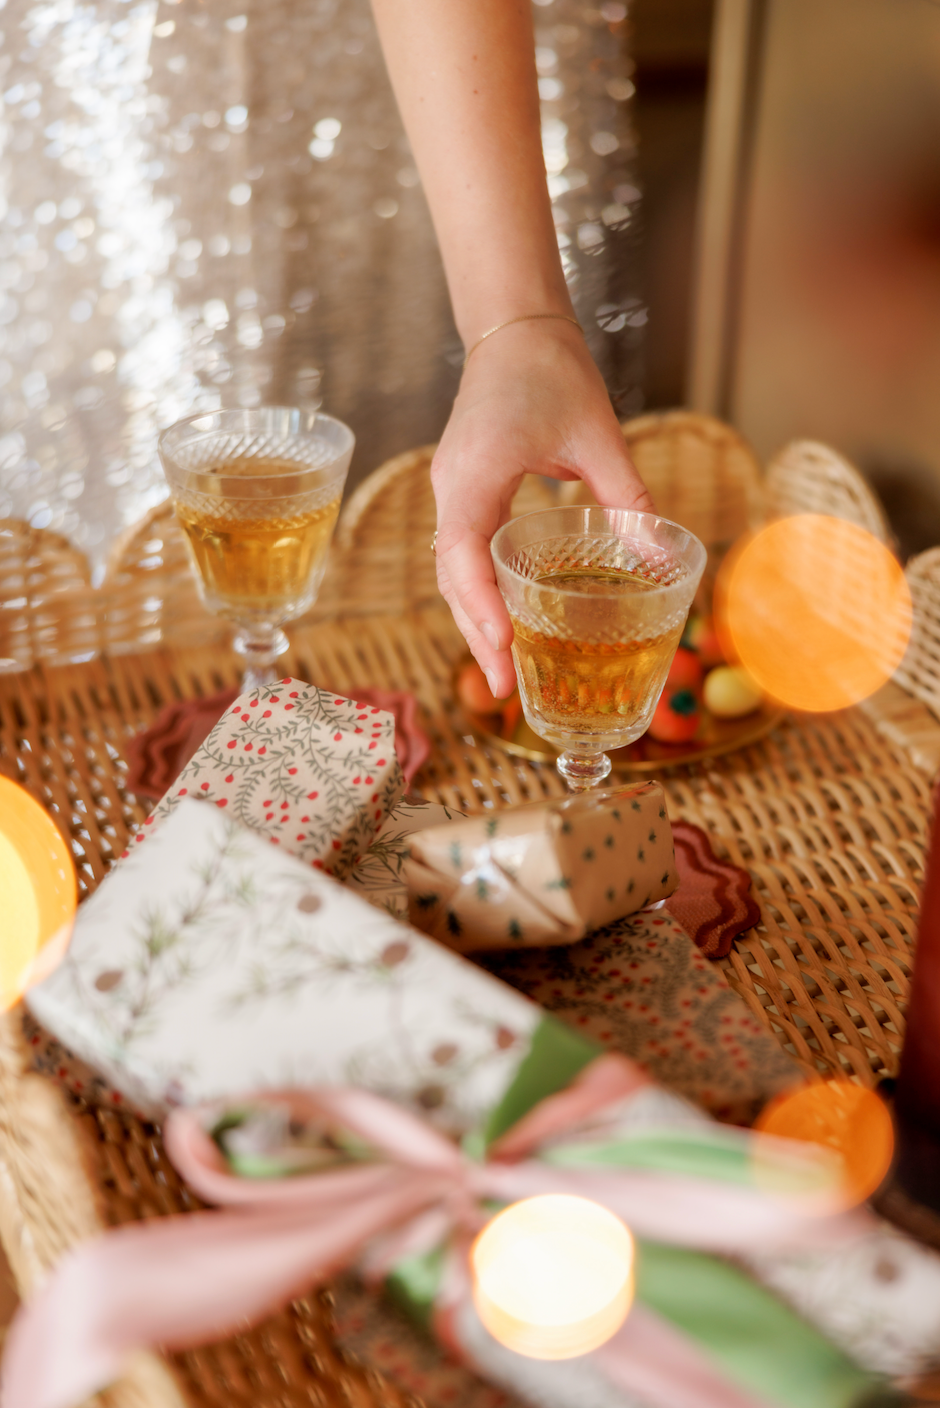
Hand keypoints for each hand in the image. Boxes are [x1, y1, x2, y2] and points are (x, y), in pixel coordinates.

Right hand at [431, 319, 653, 696]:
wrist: (514, 330)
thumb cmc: (552, 372)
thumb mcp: (598, 433)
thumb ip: (627, 496)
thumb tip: (663, 556)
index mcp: (477, 472)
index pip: (464, 551)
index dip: (481, 604)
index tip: (503, 645)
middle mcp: (452, 487)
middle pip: (452, 577)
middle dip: (476, 633)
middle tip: (504, 688)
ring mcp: (451, 491)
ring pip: (453, 571)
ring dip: (474, 620)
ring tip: (501, 670)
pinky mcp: (462, 493)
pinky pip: (462, 554)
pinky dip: (479, 593)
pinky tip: (504, 622)